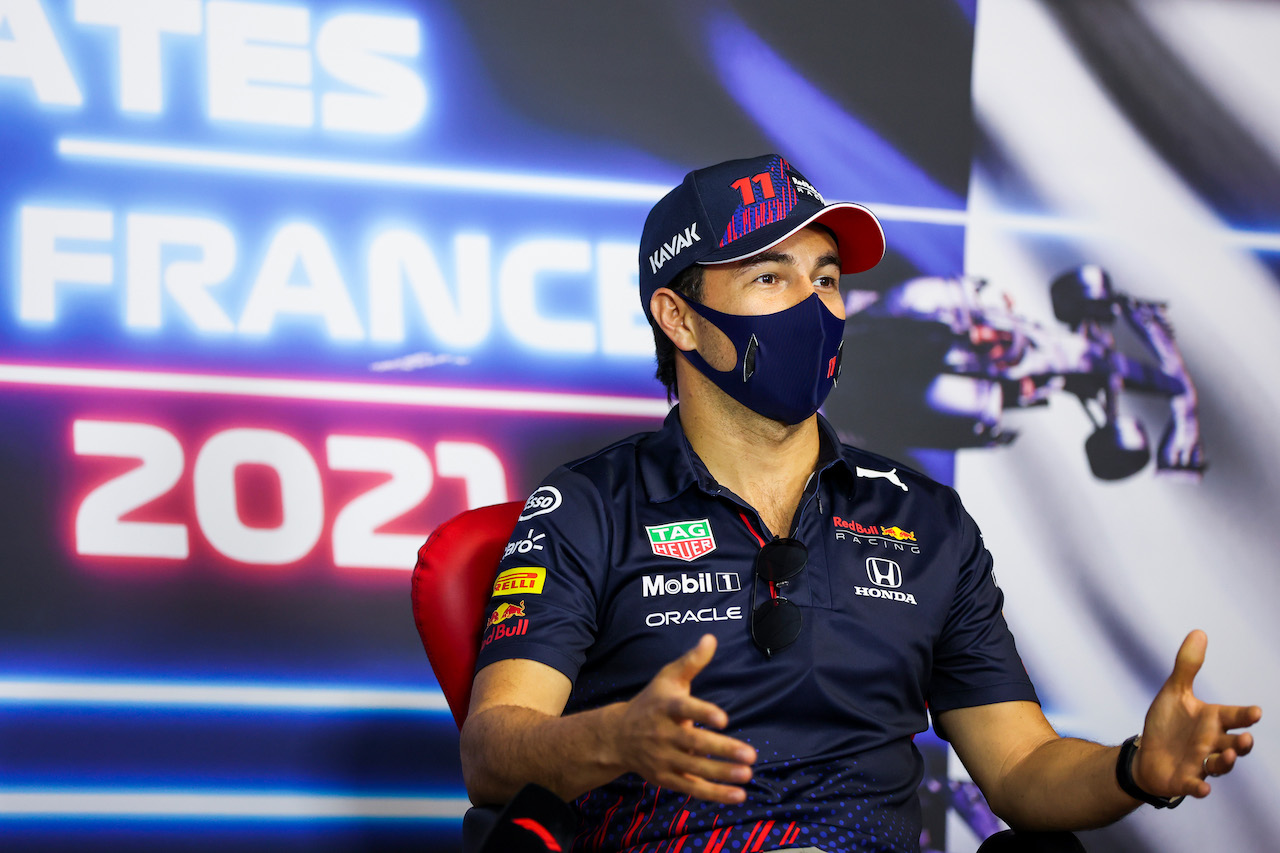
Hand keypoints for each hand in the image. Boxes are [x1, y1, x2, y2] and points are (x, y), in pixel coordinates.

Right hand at [612, 634, 756, 803]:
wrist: (618, 736)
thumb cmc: (651, 703)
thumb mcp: (668, 678)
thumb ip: (691, 661)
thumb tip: (711, 638)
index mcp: (666, 707)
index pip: (684, 709)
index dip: (703, 713)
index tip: (723, 719)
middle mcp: (663, 734)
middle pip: (693, 743)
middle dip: (722, 750)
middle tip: (749, 754)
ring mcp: (664, 758)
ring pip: (695, 769)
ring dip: (722, 774)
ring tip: (747, 774)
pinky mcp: (667, 778)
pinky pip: (692, 789)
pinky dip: (715, 795)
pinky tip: (738, 795)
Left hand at [1134, 630, 1261, 798]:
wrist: (1146, 754)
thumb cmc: (1167, 724)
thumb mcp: (1174, 692)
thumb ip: (1187, 666)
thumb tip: (1199, 632)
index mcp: (1211, 721)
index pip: (1233, 716)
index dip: (1244, 715)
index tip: (1255, 712)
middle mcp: (1211, 743)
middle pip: (1234, 743)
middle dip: (1242, 742)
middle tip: (1245, 738)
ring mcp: (1200, 763)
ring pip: (1220, 765)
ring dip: (1227, 762)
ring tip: (1230, 754)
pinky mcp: (1184, 780)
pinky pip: (1195, 786)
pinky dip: (1199, 788)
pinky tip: (1203, 790)